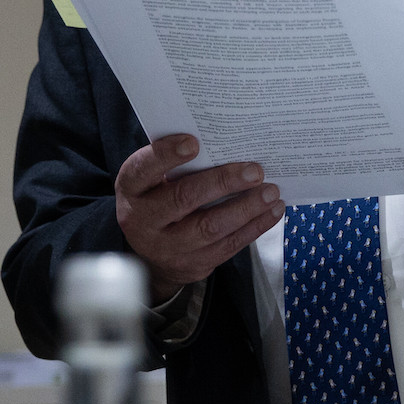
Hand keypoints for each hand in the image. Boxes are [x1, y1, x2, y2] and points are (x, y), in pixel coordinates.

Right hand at [115, 134, 282, 298]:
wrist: (151, 255)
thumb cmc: (158, 198)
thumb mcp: (152, 180)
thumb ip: (174, 163)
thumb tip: (222, 139)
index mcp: (131, 190)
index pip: (144, 169)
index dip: (167, 155)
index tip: (194, 142)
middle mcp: (143, 220)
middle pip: (183, 199)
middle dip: (222, 182)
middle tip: (254, 170)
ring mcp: (168, 247)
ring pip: (210, 227)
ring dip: (245, 208)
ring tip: (271, 191)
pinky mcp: (193, 264)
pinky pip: (228, 246)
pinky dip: (254, 227)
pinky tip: (272, 211)